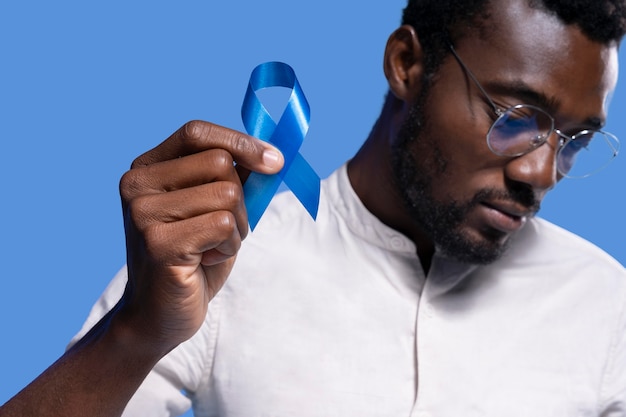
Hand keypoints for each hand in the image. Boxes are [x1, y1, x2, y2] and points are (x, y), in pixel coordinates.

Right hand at [117, 120, 282, 353]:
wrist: (159, 314)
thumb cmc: (193, 258)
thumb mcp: (215, 208)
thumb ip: (235, 178)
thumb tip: (274, 154)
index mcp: (148, 168)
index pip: (197, 132)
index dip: (240, 141)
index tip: (276, 161)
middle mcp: (137, 183)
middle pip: (220, 163)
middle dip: (240, 200)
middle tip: (223, 230)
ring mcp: (143, 212)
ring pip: (228, 194)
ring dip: (236, 227)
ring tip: (211, 247)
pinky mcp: (158, 241)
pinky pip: (223, 225)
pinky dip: (229, 245)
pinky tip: (206, 261)